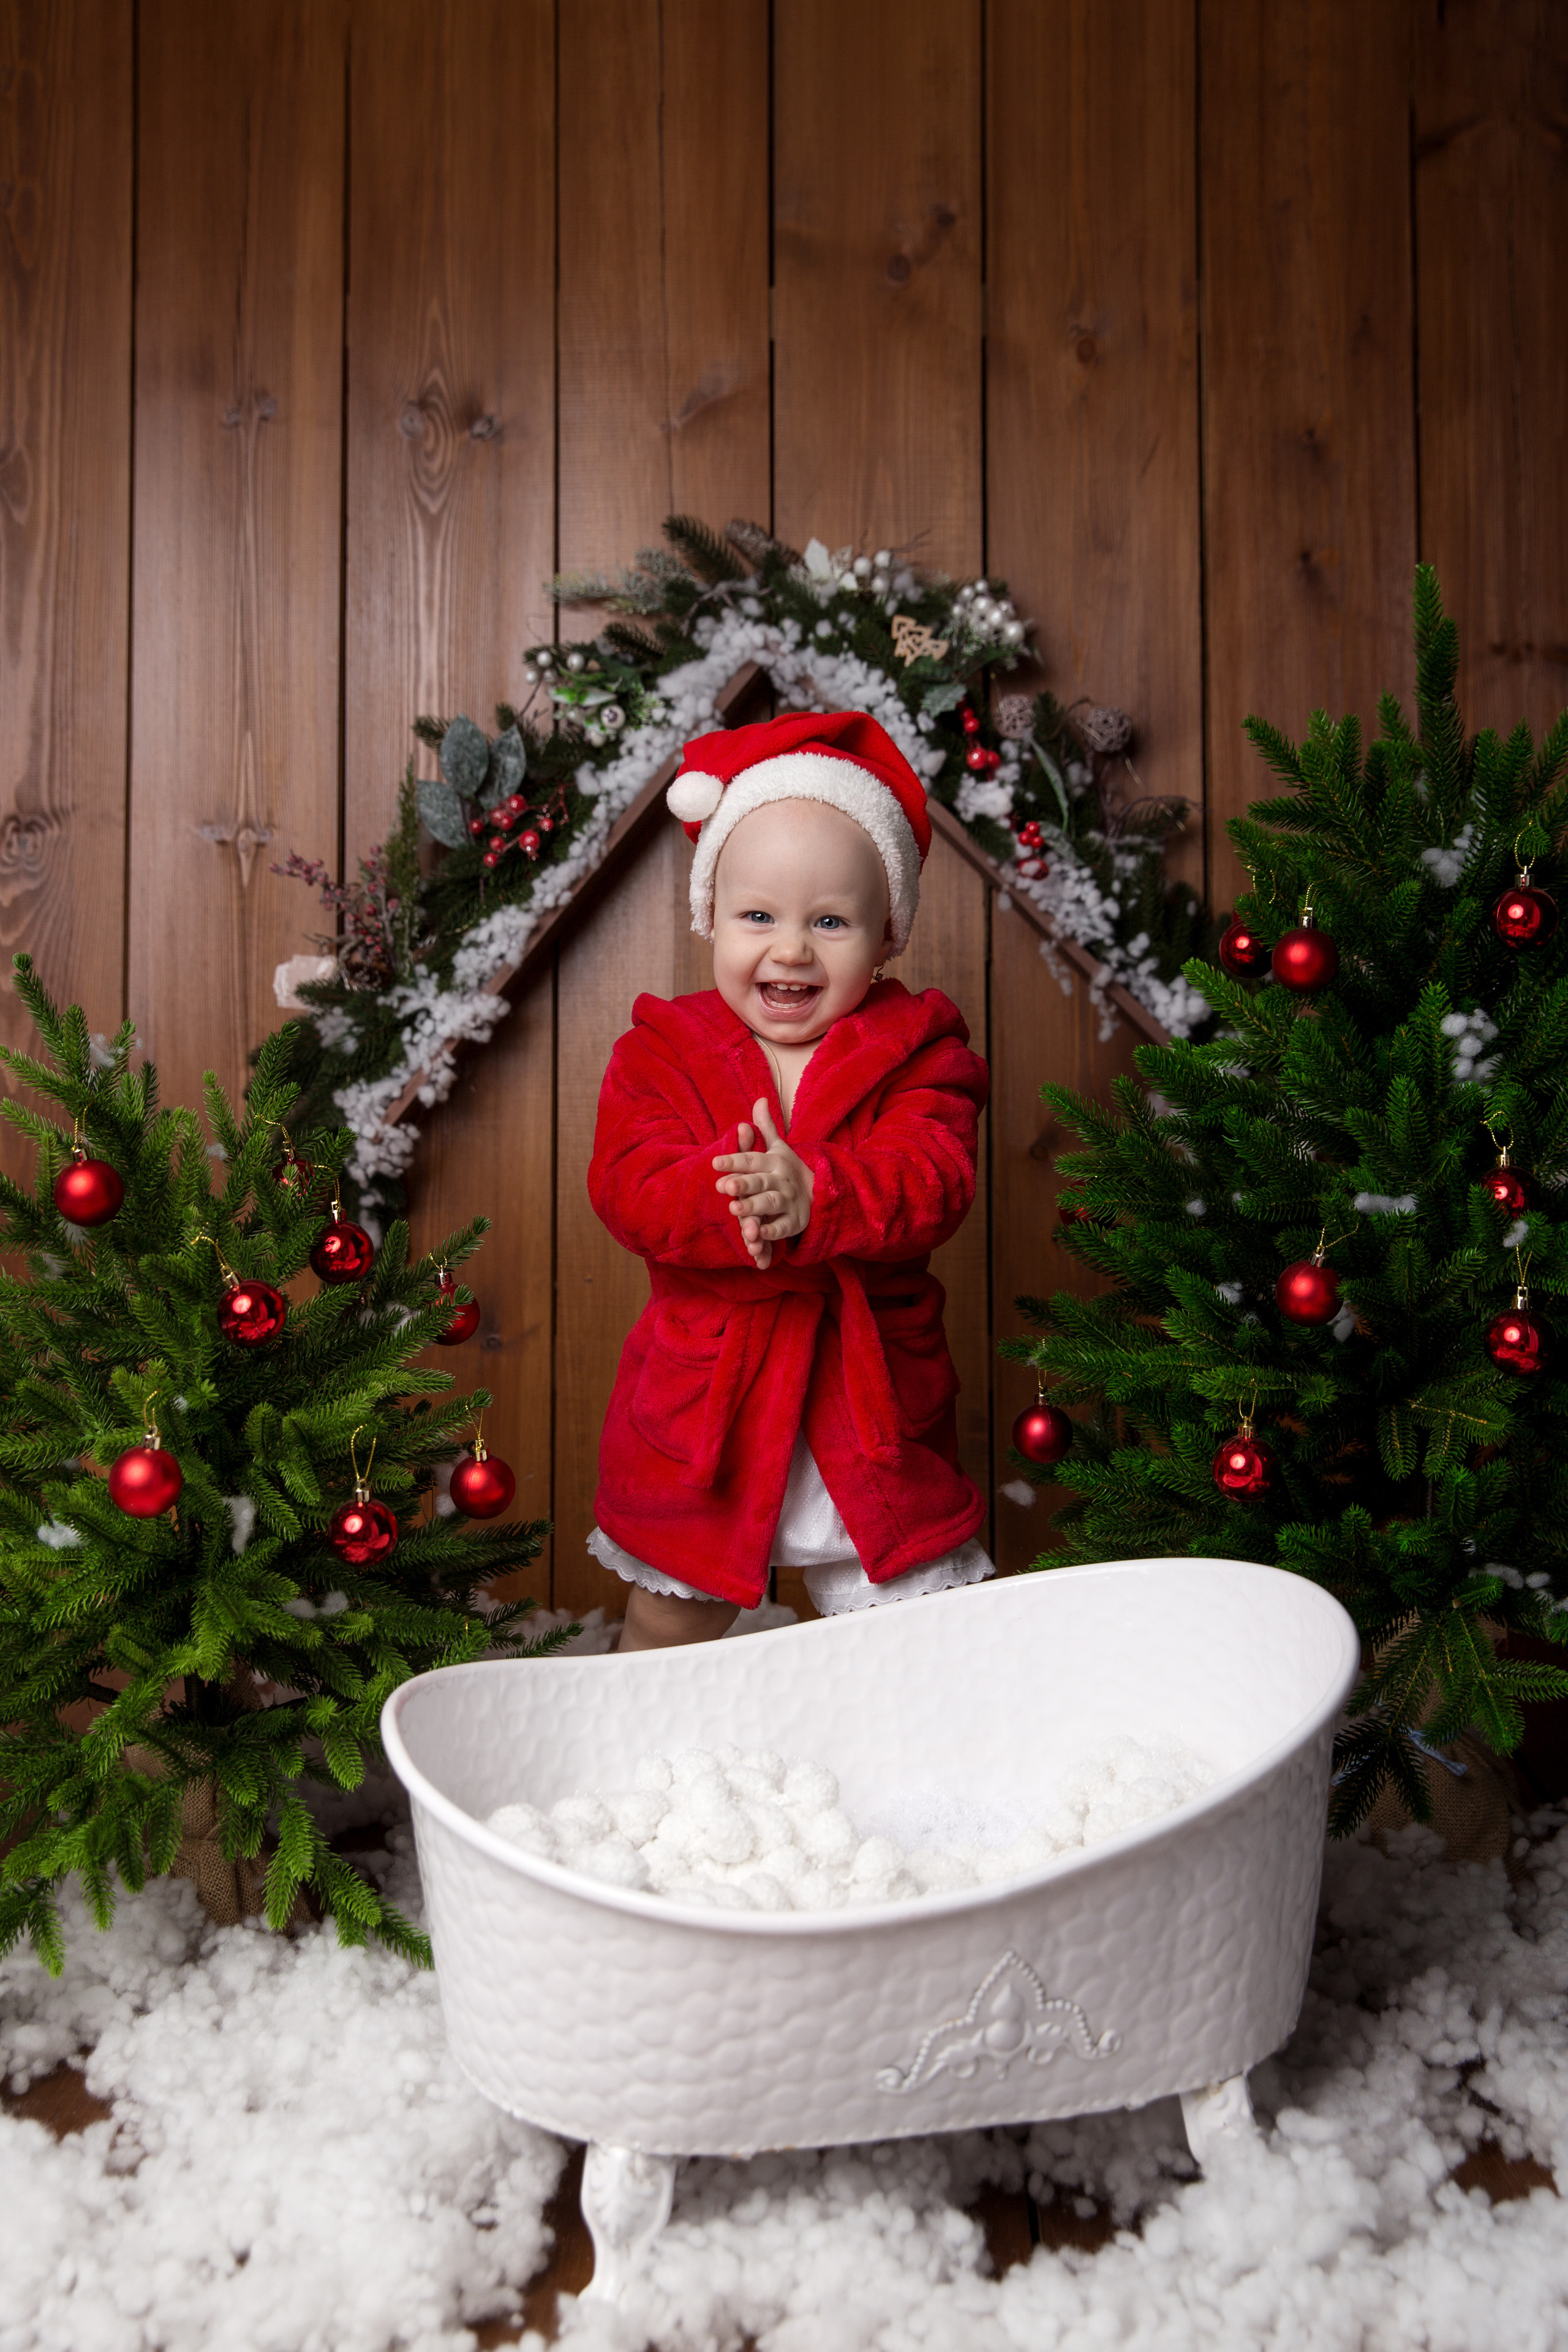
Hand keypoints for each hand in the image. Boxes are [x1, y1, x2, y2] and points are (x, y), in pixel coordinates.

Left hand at [712, 1099, 814, 1268]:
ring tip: (734, 1209)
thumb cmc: (787, 1170)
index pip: (752, 1160)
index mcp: (773, 1162)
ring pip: (770, 1203)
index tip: (715, 1163)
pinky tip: (756, 1234)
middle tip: (723, 1186)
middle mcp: (780, 1181)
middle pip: (760, 1182)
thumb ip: (765, 1128)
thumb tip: (760, 1100)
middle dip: (743, 1184)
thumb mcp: (778, 1148)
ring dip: (753, 1207)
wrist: (819, 1192)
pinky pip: (782, 1227)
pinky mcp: (794, 1221)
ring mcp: (788, 1201)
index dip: (735, 1160)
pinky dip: (770, 1231)